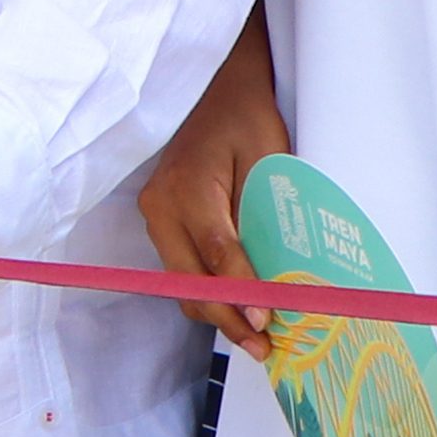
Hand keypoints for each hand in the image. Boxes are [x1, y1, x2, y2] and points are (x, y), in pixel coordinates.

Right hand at [138, 44, 287, 357]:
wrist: (213, 90)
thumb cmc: (245, 118)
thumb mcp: (267, 159)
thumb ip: (266, 214)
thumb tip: (281, 276)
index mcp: (189, 186)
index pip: (215, 251)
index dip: (241, 292)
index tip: (267, 322)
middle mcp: (161, 207)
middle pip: (190, 280)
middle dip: (227, 318)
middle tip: (266, 346)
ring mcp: (155, 216)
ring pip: (182, 283)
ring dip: (217, 312)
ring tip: (257, 336)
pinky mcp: (160, 223)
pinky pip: (181, 270)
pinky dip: (208, 294)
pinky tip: (238, 308)